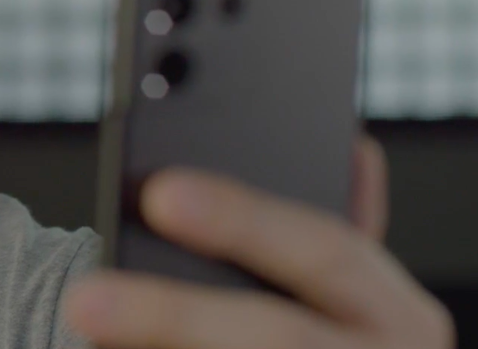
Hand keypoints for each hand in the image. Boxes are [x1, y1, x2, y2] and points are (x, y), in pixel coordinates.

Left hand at [63, 134, 455, 347]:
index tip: (158, 194)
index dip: (244, 219)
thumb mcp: (338, 285)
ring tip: (84, 319)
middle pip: (276, 338)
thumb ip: (323, 231)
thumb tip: (347, 148)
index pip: (325, 251)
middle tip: (87, 296)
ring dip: (159, 345)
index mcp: (392, 310)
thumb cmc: (321, 329)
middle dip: (177, 315)